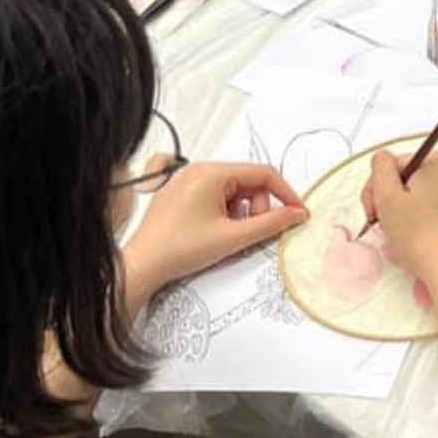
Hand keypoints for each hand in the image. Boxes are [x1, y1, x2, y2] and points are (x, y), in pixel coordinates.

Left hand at [124, 160, 307, 299]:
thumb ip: (270, 223)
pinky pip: (214, 196)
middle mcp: (199, 170)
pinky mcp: (180, 194)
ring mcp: (187, 180)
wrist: (142, 266)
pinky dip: (223, 213)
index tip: (296, 212)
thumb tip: (295, 214)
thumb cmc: (178, 249)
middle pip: (248, 182)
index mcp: (212, 172)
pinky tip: (213, 232)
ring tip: (227, 235)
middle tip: (249, 232)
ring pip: (232, 191)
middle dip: (256, 208)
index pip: (263, 174)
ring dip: (239, 212)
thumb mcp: (233, 237)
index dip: (285, 194)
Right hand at [367, 149, 437, 291]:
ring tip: (399, 241)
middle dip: (390, 204)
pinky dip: (422, 228)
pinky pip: (435, 217)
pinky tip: (416, 247)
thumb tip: (383, 158)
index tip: (372, 211)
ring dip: (403, 218)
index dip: (377, 187)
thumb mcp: (387, 196)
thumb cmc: (417, 234)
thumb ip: (380, 167)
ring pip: (420, 202)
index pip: (394, 165)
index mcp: (437, 163)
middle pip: (408, 183)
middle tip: (383, 227)